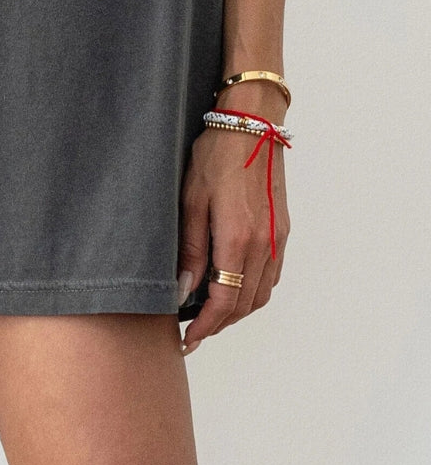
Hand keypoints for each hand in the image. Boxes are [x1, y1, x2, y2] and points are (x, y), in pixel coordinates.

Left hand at [177, 101, 290, 353]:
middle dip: (219, 324)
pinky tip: (233, 288)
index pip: (225, 301)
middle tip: (193, 332)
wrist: (250, 124)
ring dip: (237, 312)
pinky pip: (271, 276)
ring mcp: (278, 239)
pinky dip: (253, 292)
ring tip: (210, 315)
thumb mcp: (190, 200)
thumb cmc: (215, 155)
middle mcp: (265, 244)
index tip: (187, 340)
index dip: (205, 327)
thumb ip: (191, 249)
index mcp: (239, 239)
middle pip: (245, 305)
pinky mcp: (282, 230)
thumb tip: (184, 290)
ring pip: (262, 294)